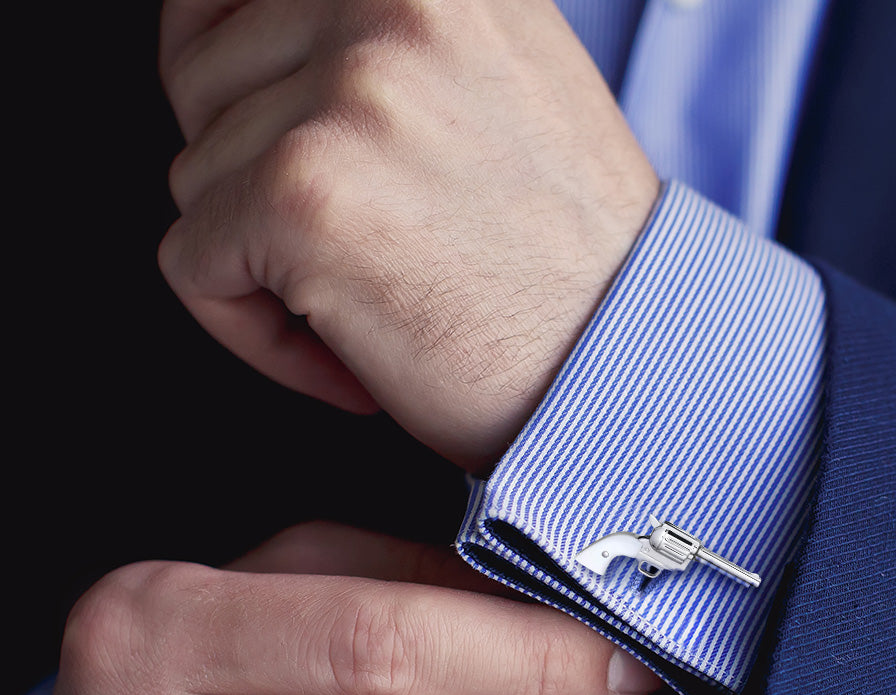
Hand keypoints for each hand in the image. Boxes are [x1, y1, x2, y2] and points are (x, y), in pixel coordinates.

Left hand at [158, 0, 658, 470]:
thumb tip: (259, 53)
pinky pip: (193, 264)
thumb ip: (386, 50)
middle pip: (201, 84)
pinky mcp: (302, 192)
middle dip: (250, 184)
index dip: (226, 76)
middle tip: (348, 249)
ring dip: (265, 267)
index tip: (252, 137)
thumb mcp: (498, 92)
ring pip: (198, 178)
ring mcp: (346, 92)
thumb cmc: (568, 267)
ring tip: (369, 305)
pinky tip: (348, 359)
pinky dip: (252, 332)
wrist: (626, 367)